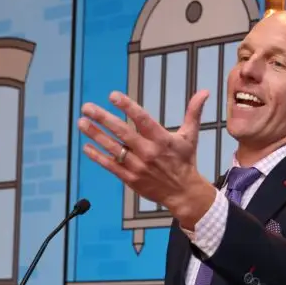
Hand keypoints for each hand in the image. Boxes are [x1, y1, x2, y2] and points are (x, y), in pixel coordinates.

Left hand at [77, 90, 217, 226]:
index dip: (127, 107)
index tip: (112, 95)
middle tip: (87, 107)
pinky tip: (86, 146)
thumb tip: (204, 91)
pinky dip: (98, 157)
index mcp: (162, 139)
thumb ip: (193, 112)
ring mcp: (138, 166)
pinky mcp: (130, 179)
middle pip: (122, 132)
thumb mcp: (190, 136)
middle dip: (103, 118)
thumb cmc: (185, 161)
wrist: (183, 193)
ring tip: (81, 122)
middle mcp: (148, 152)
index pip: (142, 119)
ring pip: (113, 148)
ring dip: (96, 135)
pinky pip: (111, 166)